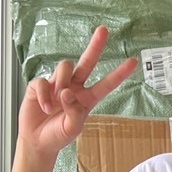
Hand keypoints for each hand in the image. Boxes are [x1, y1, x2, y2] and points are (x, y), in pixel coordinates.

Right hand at [17, 25, 137, 159]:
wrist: (37, 141)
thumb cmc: (58, 135)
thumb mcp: (72, 129)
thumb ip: (74, 112)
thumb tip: (67, 92)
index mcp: (87, 98)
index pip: (106, 84)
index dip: (119, 73)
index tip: (133, 62)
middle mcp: (74, 87)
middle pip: (87, 62)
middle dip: (95, 46)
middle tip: (104, 30)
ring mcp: (57, 83)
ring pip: (65, 67)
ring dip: (61, 82)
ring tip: (55, 104)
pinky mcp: (39, 85)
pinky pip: (43, 81)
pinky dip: (43, 95)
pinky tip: (44, 107)